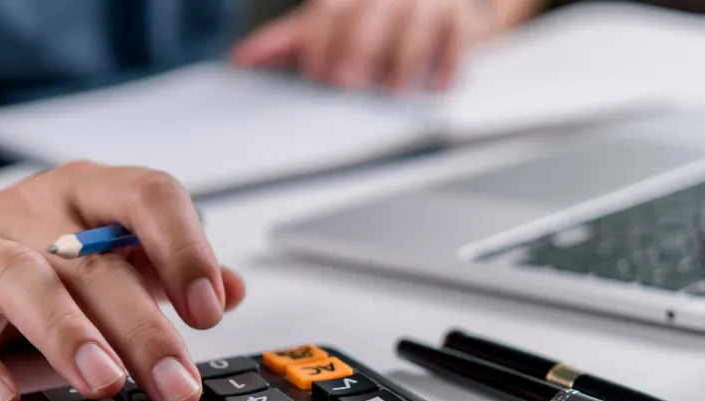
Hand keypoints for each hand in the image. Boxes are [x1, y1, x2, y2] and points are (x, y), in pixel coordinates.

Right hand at [0, 161, 243, 400]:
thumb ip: (169, 271)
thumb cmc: (37, 258)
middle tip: (176, 382)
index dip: (185, 248)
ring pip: (25, 283)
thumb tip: (234, 291)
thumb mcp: (109, 255)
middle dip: (143, 328)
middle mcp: (34, 212)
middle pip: (97, 263)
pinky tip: (5, 398)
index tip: (210, 308)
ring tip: (106, 382)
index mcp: (90, 193)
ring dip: (69, 335)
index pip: (149, 196)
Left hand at [231, 0, 518, 91]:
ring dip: (402, 59)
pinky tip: (435, 85)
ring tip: (392, 88)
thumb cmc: (379, 17)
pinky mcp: (460, 18)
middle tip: (348, 82)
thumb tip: (244, 60)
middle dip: (357, 47)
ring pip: (414, 23)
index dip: (320, 41)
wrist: (442, 3)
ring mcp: (426, 1)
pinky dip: (447, 63)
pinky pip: (457, 36)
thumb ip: (291, 40)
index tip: (317, 73)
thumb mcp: (334, 21)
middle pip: (368, 13)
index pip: (330, 9)